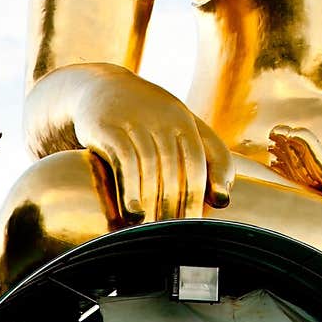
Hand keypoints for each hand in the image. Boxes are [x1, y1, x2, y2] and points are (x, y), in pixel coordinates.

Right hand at [71, 67, 234, 222]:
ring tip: (157, 231)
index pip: (212, 153)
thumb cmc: (145, 118)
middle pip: (182, 167)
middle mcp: (165, 118)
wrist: (98, 89)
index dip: (218, 180)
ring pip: (154, 168)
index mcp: (186, 121)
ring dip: (157, 203)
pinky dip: (131, 191)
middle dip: (183, 203)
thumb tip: (223, 201)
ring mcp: (136, 121)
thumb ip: (203, 158)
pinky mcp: (108, 128)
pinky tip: (133, 214)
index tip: (219, 208)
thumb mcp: (176, 127)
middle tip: (180, 233)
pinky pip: (124, 162)